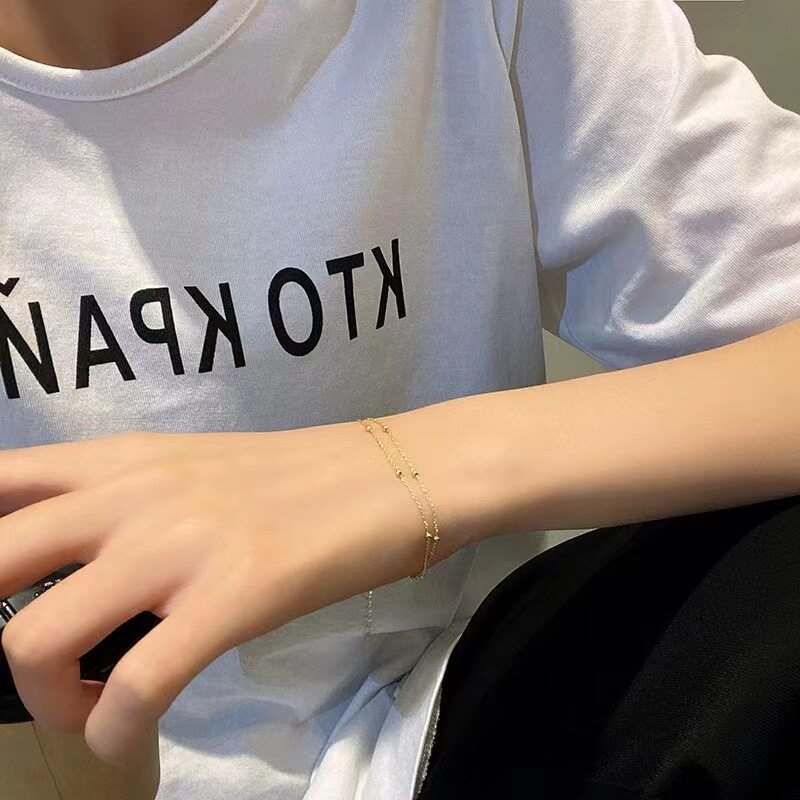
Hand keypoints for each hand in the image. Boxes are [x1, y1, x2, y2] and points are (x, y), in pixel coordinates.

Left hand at [0, 422, 458, 766]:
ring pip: (35, 640)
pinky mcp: (234, 596)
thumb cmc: (297, 477)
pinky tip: (135, 733)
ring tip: (93, 707)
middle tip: (47, 668)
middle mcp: (133, 495)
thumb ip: (126, 503)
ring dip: (47, 700)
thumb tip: (70, 562)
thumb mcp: (193, 471)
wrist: (390, 475)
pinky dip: (115, 733)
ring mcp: (180, 545)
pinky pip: (135, 688)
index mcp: (122, 460)